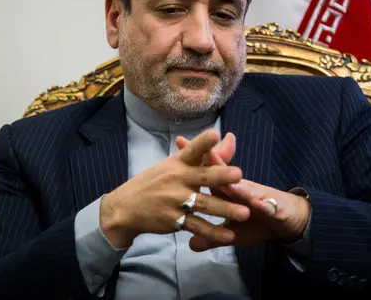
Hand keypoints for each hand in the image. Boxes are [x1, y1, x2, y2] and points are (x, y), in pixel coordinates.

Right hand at [100, 129, 250, 248]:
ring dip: (225, 209)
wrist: (125, 208)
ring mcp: (175, 201)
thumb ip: (207, 155)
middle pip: (202, 177)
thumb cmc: (156, 182)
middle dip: (220, 176)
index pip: (192, 150)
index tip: (214, 134)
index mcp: (178, 163)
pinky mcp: (174, 220)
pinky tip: (229, 236)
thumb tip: (231, 139)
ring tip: (245, 213)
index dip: (203, 142)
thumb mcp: (175, 164)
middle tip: (239, 175)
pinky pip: (197, 227)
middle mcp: (177, 180)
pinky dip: (213, 233)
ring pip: (204, 205)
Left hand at [175, 134, 310, 251]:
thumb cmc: (258, 221)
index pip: (211, 172)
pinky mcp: (275, 209)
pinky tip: (259, 205)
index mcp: (230, 190)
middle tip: (204, 147)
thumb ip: (211, 236)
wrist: (290, 221)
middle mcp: (243, 189)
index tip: (180, 142)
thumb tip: (191, 244)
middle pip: (226, 173)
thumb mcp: (232, 233)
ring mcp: (259, 197)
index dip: (196, 160)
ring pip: (246, 189)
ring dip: (237, 185)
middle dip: (216, 159)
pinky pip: (268, 207)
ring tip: (227, 180)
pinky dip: (264, 205)